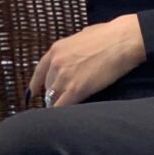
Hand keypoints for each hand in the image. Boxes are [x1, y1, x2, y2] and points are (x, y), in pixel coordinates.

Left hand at [27, 14, 145, 108]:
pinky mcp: (76, 90)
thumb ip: (72, 50)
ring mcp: (64, 77)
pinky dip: (63, 114)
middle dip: (53, 95)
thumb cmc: (107, 35)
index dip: (35, 84)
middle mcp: (56, 63)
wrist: (121, 40)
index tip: (32, 93)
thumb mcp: (81, 37)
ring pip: (53, 99)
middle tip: (61, 101)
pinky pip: (62, 107)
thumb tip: (73, 56)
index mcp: (56, 49)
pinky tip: (67, 118)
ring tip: (66, 111)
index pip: (39, 71)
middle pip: (48, 87)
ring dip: (59, 105)